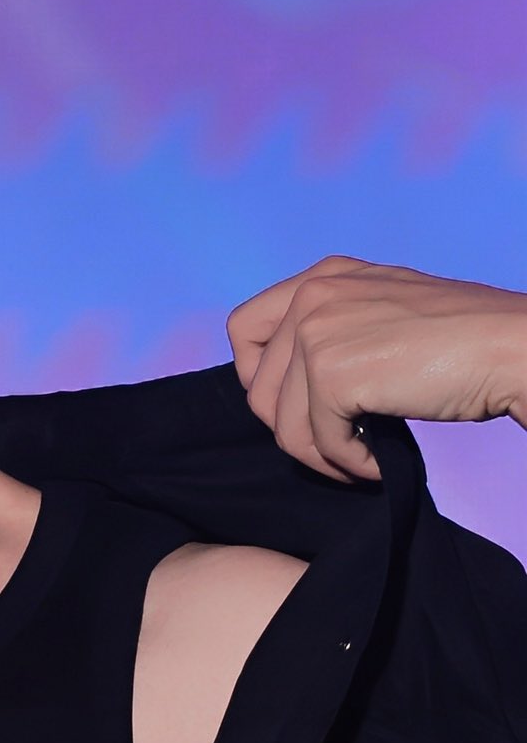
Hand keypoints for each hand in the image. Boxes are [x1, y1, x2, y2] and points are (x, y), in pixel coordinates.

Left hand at [225, 254, 526, 483]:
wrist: (510, 347)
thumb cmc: (462, 339)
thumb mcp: (382, 313)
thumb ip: (332, 331)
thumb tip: (286, 392)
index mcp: (322, 277)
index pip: (243, 330)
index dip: (256, 378)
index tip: (295, 404)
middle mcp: (313, 296)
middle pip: (257, 390)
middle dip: (294, 431)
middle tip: (338, 444)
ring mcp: (318, 332)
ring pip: (283, 426)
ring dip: (323, 456)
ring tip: (360, 458)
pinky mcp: (334, 374)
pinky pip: (320, 443)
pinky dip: (349, 464)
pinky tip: (377, 461)